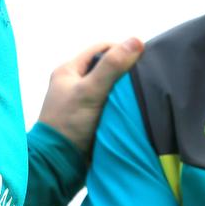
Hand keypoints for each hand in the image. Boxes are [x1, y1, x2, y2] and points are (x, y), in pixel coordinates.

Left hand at [37, 38, 143, 156]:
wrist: (58, 164)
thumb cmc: (69, 124)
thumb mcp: (91, 91)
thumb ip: (112, 66)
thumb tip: (136, 40)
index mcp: (69, 70)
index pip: (101, 49)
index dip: (122, 50)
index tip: (142, 59)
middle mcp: (74, 83)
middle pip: (107, 66)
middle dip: (126, 70)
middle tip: (146, 76)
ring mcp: (82, 100)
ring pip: (110, 86)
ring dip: (125, 89)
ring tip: (143, 92)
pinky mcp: (90, 117)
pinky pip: (110, 103)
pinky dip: (122, 103)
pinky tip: (134, 107)